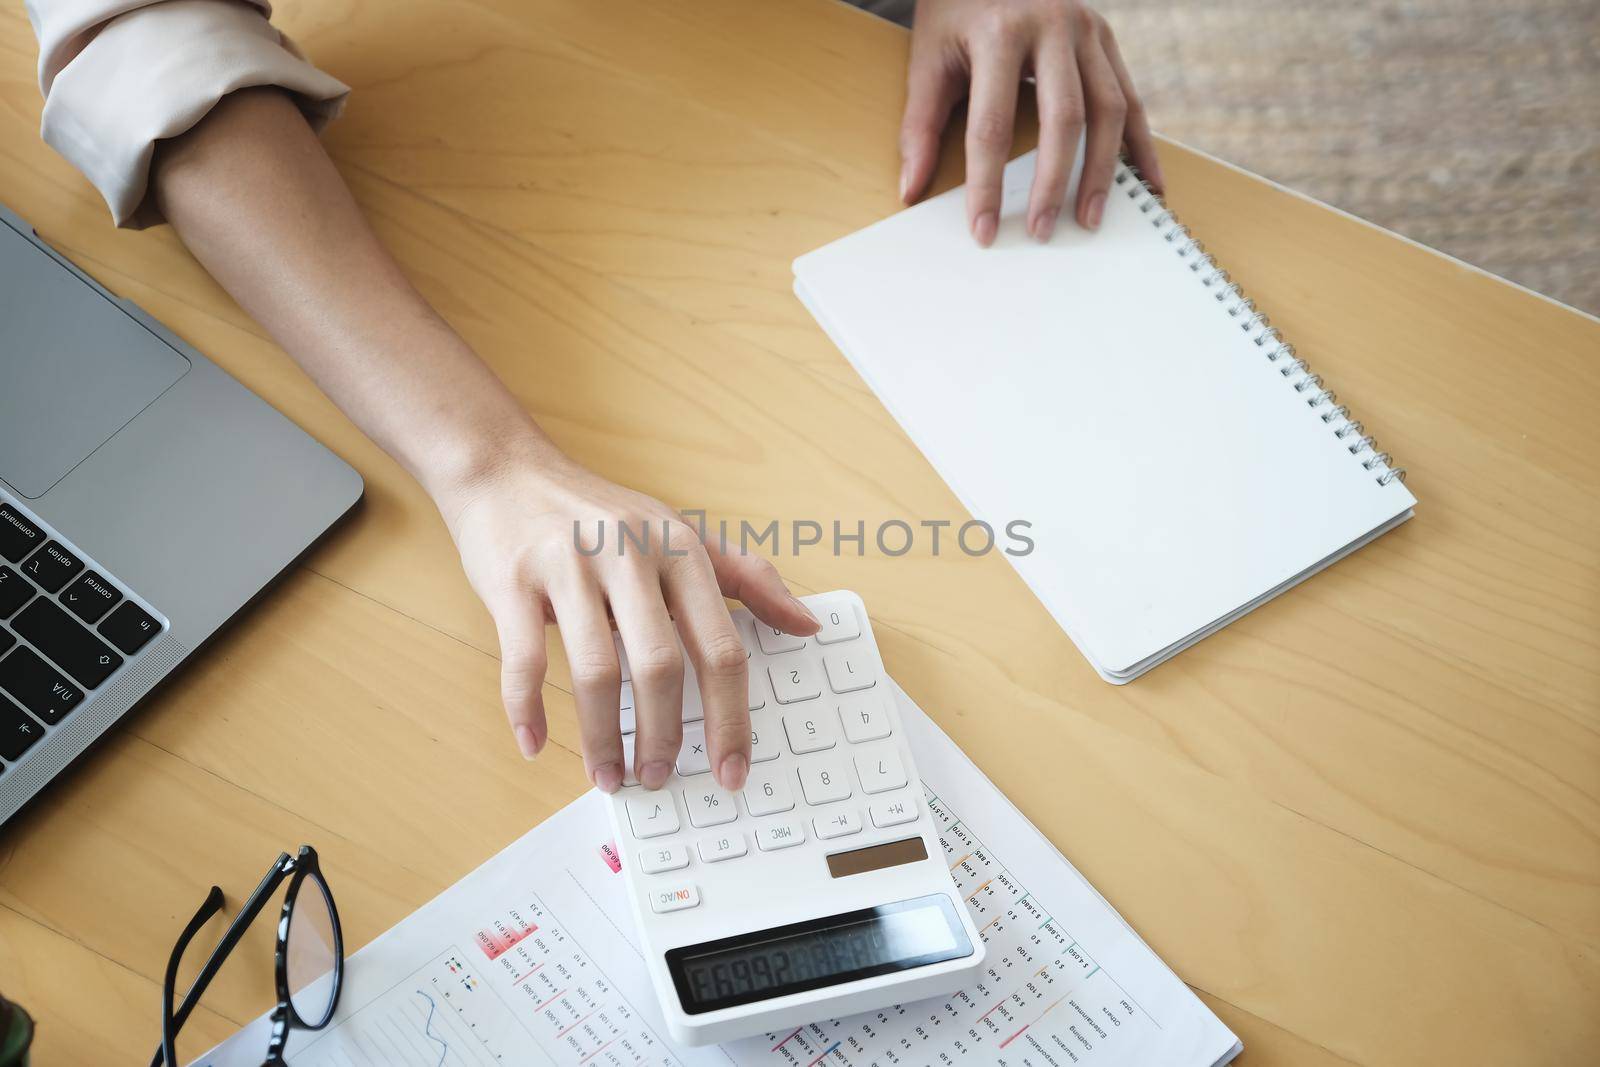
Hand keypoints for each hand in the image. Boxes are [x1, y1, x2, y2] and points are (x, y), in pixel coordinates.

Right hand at [441, 440, 819, 794]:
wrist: (505, 470)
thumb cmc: (599, 514)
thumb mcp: (680, 533)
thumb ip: (748, 577)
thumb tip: (808, 624)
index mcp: (680, 549)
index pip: (720, 647)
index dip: (730, 718)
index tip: (733, 770)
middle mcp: (630, 553)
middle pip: (660, 665)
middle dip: (664, 736)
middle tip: (661, 777)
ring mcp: (569, 566)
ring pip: (595, 671)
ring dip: (603, 737)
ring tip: (609, 775)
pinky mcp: (513, 579)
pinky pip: (524, 660)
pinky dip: (528, 710)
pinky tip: (537, 744)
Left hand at [899, 0, 1161, 244]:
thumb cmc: (955, 9)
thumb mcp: (928, 57)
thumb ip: (920, 123)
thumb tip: (911, 190)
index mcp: (999, 32)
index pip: (992, 124)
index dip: (987, 184)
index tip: (984, 230)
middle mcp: (1052, 25)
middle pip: (1063, 119)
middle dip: (1052, 184)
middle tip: (1041, 232)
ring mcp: (1088, 29)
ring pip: (1109, 109)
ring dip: (1102, 171)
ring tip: (1089, 219)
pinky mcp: (1107, 38)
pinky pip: (1132, 98)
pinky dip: (1141, 144)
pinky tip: (1147, 182)